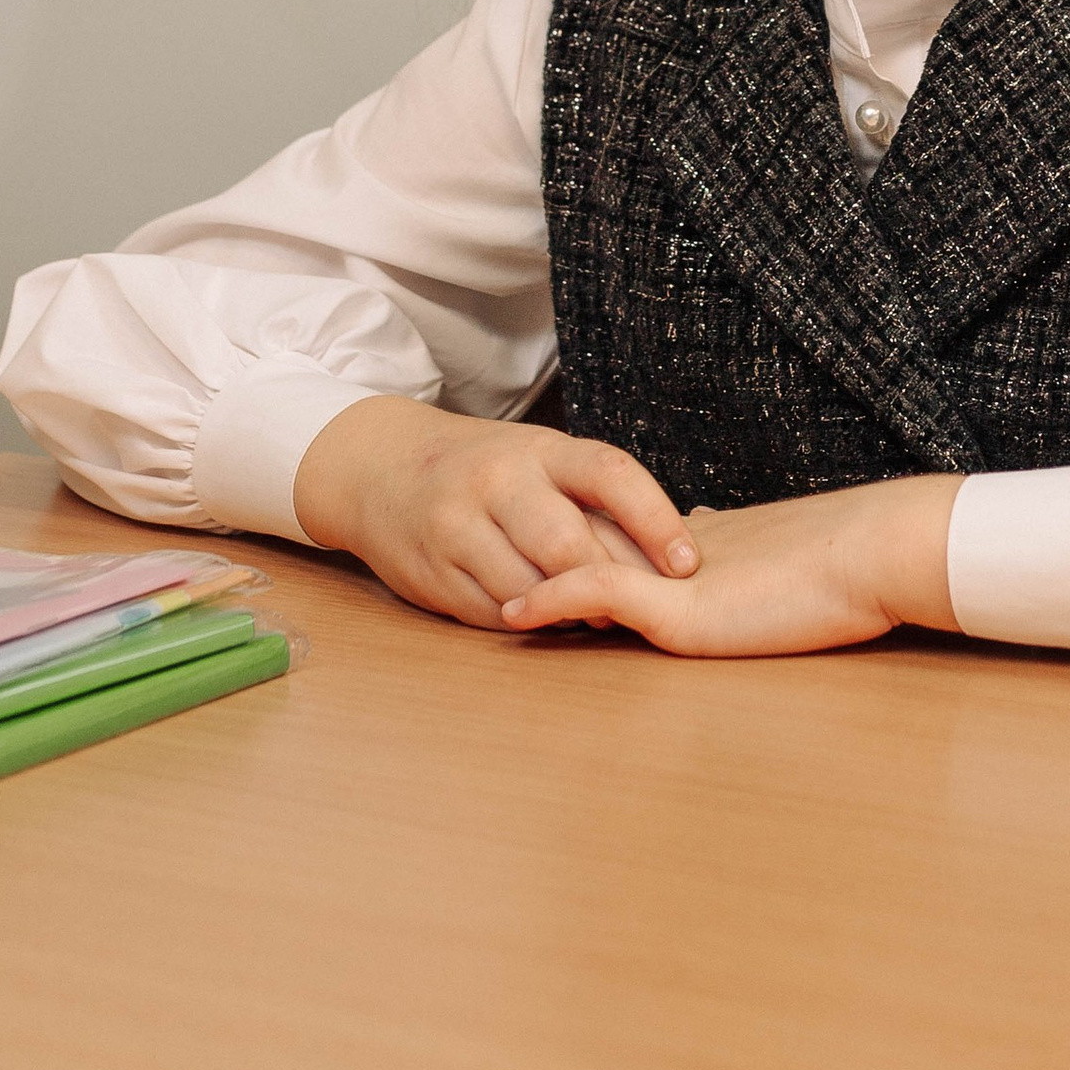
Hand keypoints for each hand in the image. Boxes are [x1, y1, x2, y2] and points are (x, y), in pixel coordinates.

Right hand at [292, 396, 697, 627]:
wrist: (382, 468)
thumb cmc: (487, 470)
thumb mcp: (538, 460)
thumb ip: (592, 498)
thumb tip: (677, 551)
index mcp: (539, 448)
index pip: (610, 475)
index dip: (656, 520)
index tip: (687, 564)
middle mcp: (497, 481)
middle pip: (566, 543)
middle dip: (605, 583)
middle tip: (633, 606)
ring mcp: (457, 526)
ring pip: (529, 588)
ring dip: (566, 611)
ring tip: (588, 616)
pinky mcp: (429, 571)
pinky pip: (491, 612)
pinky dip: (525, 621)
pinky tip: (538, 615)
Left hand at [497, 475, 963, 656]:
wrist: (874, 554)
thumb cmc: (846, 567)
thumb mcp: (781, 559)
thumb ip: (738, 556)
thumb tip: (709, 543)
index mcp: (698, 544)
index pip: (622, 540)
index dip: (575, 545)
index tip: (525, 546)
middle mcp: (674, 555)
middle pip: (587, 548)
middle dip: (530, 555)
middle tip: (471, 561)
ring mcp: (673, 579)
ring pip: (580, 568)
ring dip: (526, 581)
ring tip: (468, 592)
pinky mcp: (680, 605)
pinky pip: (599, 596)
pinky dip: (552, 602)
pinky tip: (514, 614)